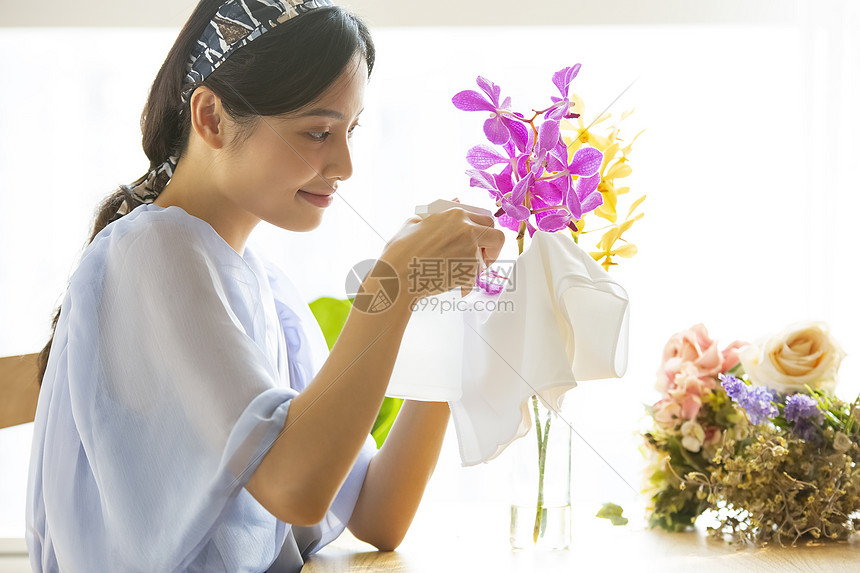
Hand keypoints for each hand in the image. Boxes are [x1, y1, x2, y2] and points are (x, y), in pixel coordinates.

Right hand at [380, 207, 504, 302]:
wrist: (398, 277)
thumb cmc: (401, 252)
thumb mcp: (415, 221)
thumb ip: (438, 211)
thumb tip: (455, 198)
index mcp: (455, 215)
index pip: (485, 219)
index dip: (483, 232)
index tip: (478, 239)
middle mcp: (467, 230)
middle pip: (497, 237)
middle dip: (492, 247)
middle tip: (480, 256)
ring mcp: (470, 251)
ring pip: (487, 259)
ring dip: (477, 265)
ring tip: (456, 269)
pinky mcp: (469, 271)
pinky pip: (476, 276)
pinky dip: (466, 279)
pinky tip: (448, 278)